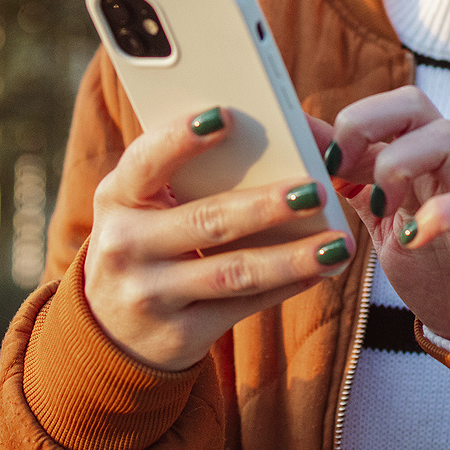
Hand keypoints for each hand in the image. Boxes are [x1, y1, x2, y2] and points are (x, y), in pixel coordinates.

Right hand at [84, 107, 354, 370]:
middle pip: (206, 220)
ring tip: (338, 243)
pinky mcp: (179, 334)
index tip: (225, 114)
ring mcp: (149, 294)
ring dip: (292, 257)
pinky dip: (288, 286)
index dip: (182, 138)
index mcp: (116, 197)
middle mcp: (123, 245)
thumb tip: (275, 136)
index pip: (146, 161)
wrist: (112, 329)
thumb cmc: (147, 240)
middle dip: (265, 206)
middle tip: (315, 190)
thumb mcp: (145, 204)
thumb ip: (186, 173)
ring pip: (233, 271)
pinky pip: (244, 306)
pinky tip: (323, 269)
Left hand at [313, 87, 449, 357]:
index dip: (343, 122)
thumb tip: (304, 140)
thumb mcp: (382, 220)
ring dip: (398, 165)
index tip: (314, 161)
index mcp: (419, 161)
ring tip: (381, 210)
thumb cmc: (437, 269)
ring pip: (446, 137)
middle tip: (340, 169)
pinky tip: (413, 239)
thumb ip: (352, 180)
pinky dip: (439, 216)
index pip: (386, 107)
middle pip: (414, 102)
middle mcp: (447, 168)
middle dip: (365, 123)